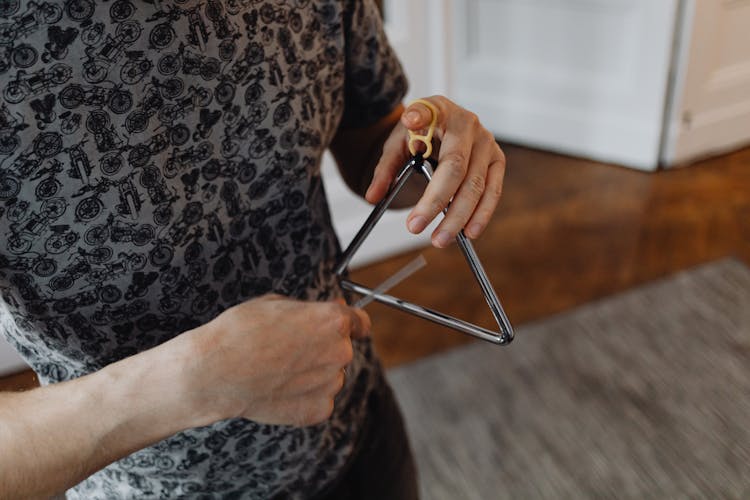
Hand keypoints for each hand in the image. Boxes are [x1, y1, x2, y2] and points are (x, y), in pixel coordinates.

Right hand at [183, 294, 370, 425]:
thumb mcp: (275, 302)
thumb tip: (325, 310)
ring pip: (330, 376)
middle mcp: (340, 351)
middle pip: (341, 349)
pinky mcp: (319, 409)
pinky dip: (304, 396)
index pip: (360, 322)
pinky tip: (279, 389)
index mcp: (333, 321)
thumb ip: (308, 309)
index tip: (345, 329)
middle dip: (321, 348)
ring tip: (278, 371)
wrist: (216, 371)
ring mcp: (331, 383)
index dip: (350, 324)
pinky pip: (319, 399)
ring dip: (313, 374)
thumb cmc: (240, 332)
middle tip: (289, 350)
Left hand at [365, 96, 505, 247]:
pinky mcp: (497, 161)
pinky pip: (492, 191)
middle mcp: (468, 123)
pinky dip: (481, 214)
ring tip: (440, 239)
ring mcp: (487, 143)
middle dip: (435, 201)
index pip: (430, 112)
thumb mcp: (398, 144)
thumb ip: (386, 169)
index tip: (410, 120)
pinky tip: (469, 232)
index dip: (421, 116)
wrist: (445, 127)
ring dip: (458, 216)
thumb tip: (374, 197)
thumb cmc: (421, 134)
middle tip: (414, 227)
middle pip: (454, 166)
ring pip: (475, 185)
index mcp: (439, 110)